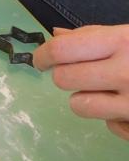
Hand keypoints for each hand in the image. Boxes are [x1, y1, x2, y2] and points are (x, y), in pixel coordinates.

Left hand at [34, 25, 128, 140]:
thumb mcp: (128, 35)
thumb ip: (93, 36)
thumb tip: (55, 35)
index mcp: (121, 42)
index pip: (61, 50)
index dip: (43, 55)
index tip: (41, 60)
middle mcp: (125, 72)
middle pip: (63, 79)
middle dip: (64, 75)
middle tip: (80, 72)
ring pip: (79, 105)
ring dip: (86, 98)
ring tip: (106, 89)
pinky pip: (108, 125)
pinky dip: (112, 116)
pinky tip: (127, 104)